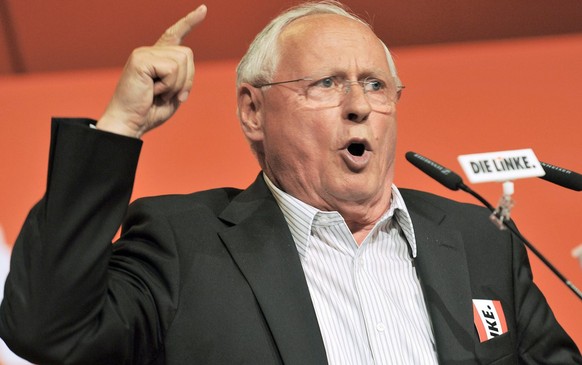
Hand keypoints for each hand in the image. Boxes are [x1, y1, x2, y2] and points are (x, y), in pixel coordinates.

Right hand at [97, 5, 206, 137]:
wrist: (128, 123)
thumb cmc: (149, 112)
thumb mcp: (173, 94)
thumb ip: (182, 77)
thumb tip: (185, 62)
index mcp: (156, 58)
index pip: (174, 34)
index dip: (189, 22)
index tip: (203, 9)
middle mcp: (149, 52)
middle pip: (187, 54)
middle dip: (186, 80)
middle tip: (169, 95)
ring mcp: (143, 54)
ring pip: (182, 61)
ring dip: (176, 84)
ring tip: (158, 94)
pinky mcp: (141, 59)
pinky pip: (172, 69)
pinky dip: (169, 85)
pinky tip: (153, 92)